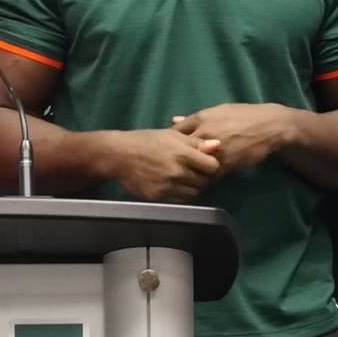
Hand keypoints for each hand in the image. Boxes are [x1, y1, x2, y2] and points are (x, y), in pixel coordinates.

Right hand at [101, 129, 221, 202]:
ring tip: (184, 179)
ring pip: (194, 193)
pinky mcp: (160, 198)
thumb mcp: (171, 135)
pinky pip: (181, 201)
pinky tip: (174, 186)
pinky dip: (181, 195)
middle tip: (194, 171)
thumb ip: (196, 142)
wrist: (119, 155)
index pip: (213, 166)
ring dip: (193, 187)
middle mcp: (177, 172)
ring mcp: (168, 187)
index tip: (204, 162)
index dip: (210, 164)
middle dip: (202, 177)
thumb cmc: (146, 141)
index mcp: (182, 153)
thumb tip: (218, 145)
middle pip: (205, 182)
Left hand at [171, 103, 297, 176]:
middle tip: (173, 167)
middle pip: (180, 151)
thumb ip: (194, 119)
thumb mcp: (217, 111)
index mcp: (200, 119)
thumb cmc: (242, 116)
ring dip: (189, 173)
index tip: (169, 150)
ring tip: (185, 178)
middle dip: (176, 160)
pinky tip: (201, 183)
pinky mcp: (226, 164)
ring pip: (193, 166)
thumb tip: (173, 121)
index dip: (170, 143)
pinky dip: (204, 180)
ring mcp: (215, 150)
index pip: (174, 133)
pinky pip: (209, 176)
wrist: (269, 126)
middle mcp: (204, 133)